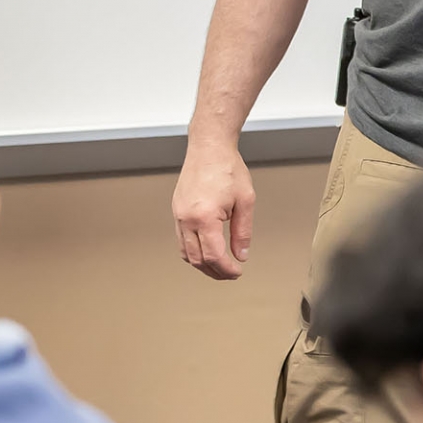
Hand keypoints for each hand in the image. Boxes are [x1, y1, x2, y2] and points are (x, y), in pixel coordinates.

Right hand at [172, 136, 255, 279]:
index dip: (227, 269)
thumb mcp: (245, 201)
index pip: (214, 255)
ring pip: (186, 253)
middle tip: (231, 274)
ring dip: (202, 264)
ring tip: (219, 268)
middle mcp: (187, 218)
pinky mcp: (177, 210)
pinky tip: (206, 252)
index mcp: (204, 217)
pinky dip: (193, 252)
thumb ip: (243, 232)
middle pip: (198, 259)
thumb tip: (241, 255)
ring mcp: (179, 215)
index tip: (237, 272)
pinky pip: (181, 240)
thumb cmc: (227, 168)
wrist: (209, 147)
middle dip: (215, 271)